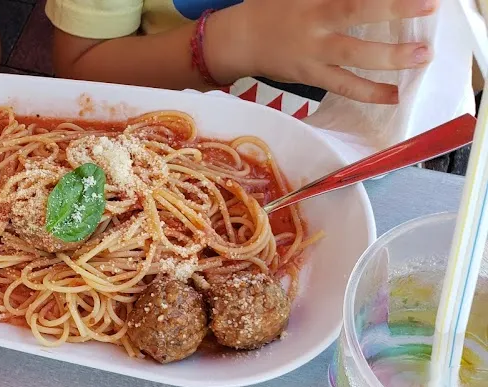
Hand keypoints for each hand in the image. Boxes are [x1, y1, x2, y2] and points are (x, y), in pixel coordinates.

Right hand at [208, 0, 437, 103]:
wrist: (240, 40)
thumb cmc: (272, 8)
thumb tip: (367, 0)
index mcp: (312, 0)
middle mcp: (314, 23)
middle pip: (357, 13)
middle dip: (395, 10)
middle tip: (429, 7)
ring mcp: (312, 52)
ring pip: (354, 56)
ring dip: (390, 58)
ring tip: (421, 56)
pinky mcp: (311, 76)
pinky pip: (343, 85)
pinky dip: (368, 92)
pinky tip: (393, 95)